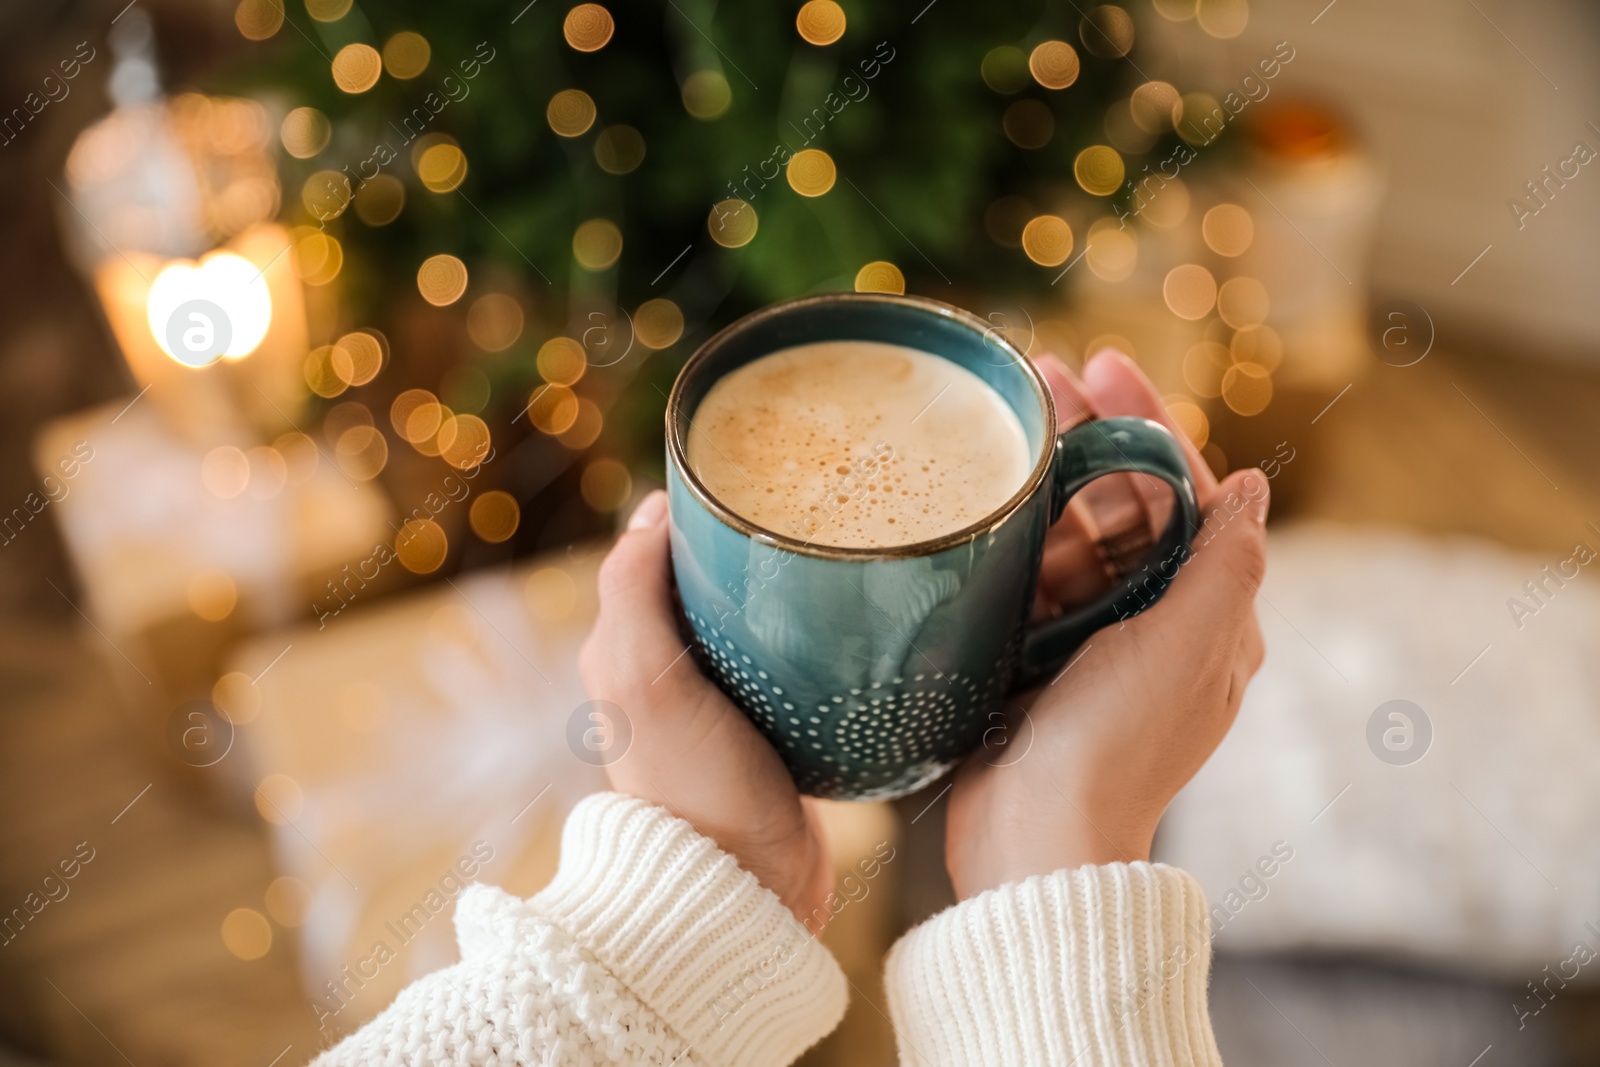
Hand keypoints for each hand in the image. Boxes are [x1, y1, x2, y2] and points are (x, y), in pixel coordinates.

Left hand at [578, 491, 833, 925]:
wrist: (748, 888)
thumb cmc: (693, 788)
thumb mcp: (643, 681)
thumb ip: (632, 594)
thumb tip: (652, 510)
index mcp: (623, 650)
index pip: (655, 549)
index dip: (695, 509)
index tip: (750, 474)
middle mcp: (665, 671)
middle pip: (708, 577)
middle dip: (748, 539)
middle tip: (807, 505)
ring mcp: (721, 700)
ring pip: (752, 614)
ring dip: (784, 585)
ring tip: (833, 549)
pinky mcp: (770, 726)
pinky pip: (788, 657)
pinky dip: (809, 631)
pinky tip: (846, 618)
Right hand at [945, 350, 1268, 898]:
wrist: (1032, 838)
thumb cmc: (1114, 745)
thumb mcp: (1189, 647)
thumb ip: (1227, 565)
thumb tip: (1255, 488)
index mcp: (1210, 618)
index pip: (1191, 493)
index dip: (1153, 424)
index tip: (1109, 366)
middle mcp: (1159, 624)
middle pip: (1132, 503)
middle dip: (1094, 435)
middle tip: (1045, 375)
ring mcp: (1095, 643)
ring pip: (1079, 534)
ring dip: (1050, 476)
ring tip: (1009, 422)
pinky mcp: (1039, 660)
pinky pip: (1034, 578)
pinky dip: (1018, 535)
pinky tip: (988, 499)